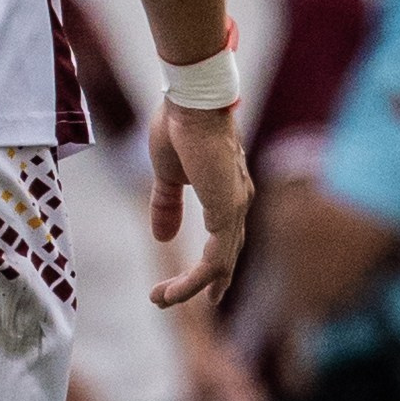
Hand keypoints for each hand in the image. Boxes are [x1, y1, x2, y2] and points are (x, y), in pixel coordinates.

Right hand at [147, 97, 251, 309]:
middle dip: (203, 284)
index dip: (212, 265)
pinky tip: (176, 290)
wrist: (191, 100)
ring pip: (220, 264)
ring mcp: (235, 209)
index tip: (192, 285)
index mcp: (226, 192)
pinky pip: (215, 260)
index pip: (224, 239)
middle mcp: (238, 203)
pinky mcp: (226, 212)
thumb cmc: (180, 125)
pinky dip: (195, 280)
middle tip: (170, 300)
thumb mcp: (167, 174)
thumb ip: (167, 205)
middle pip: (226, 257)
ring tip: (161, 299)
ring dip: (191, 287)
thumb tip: (163, 237)